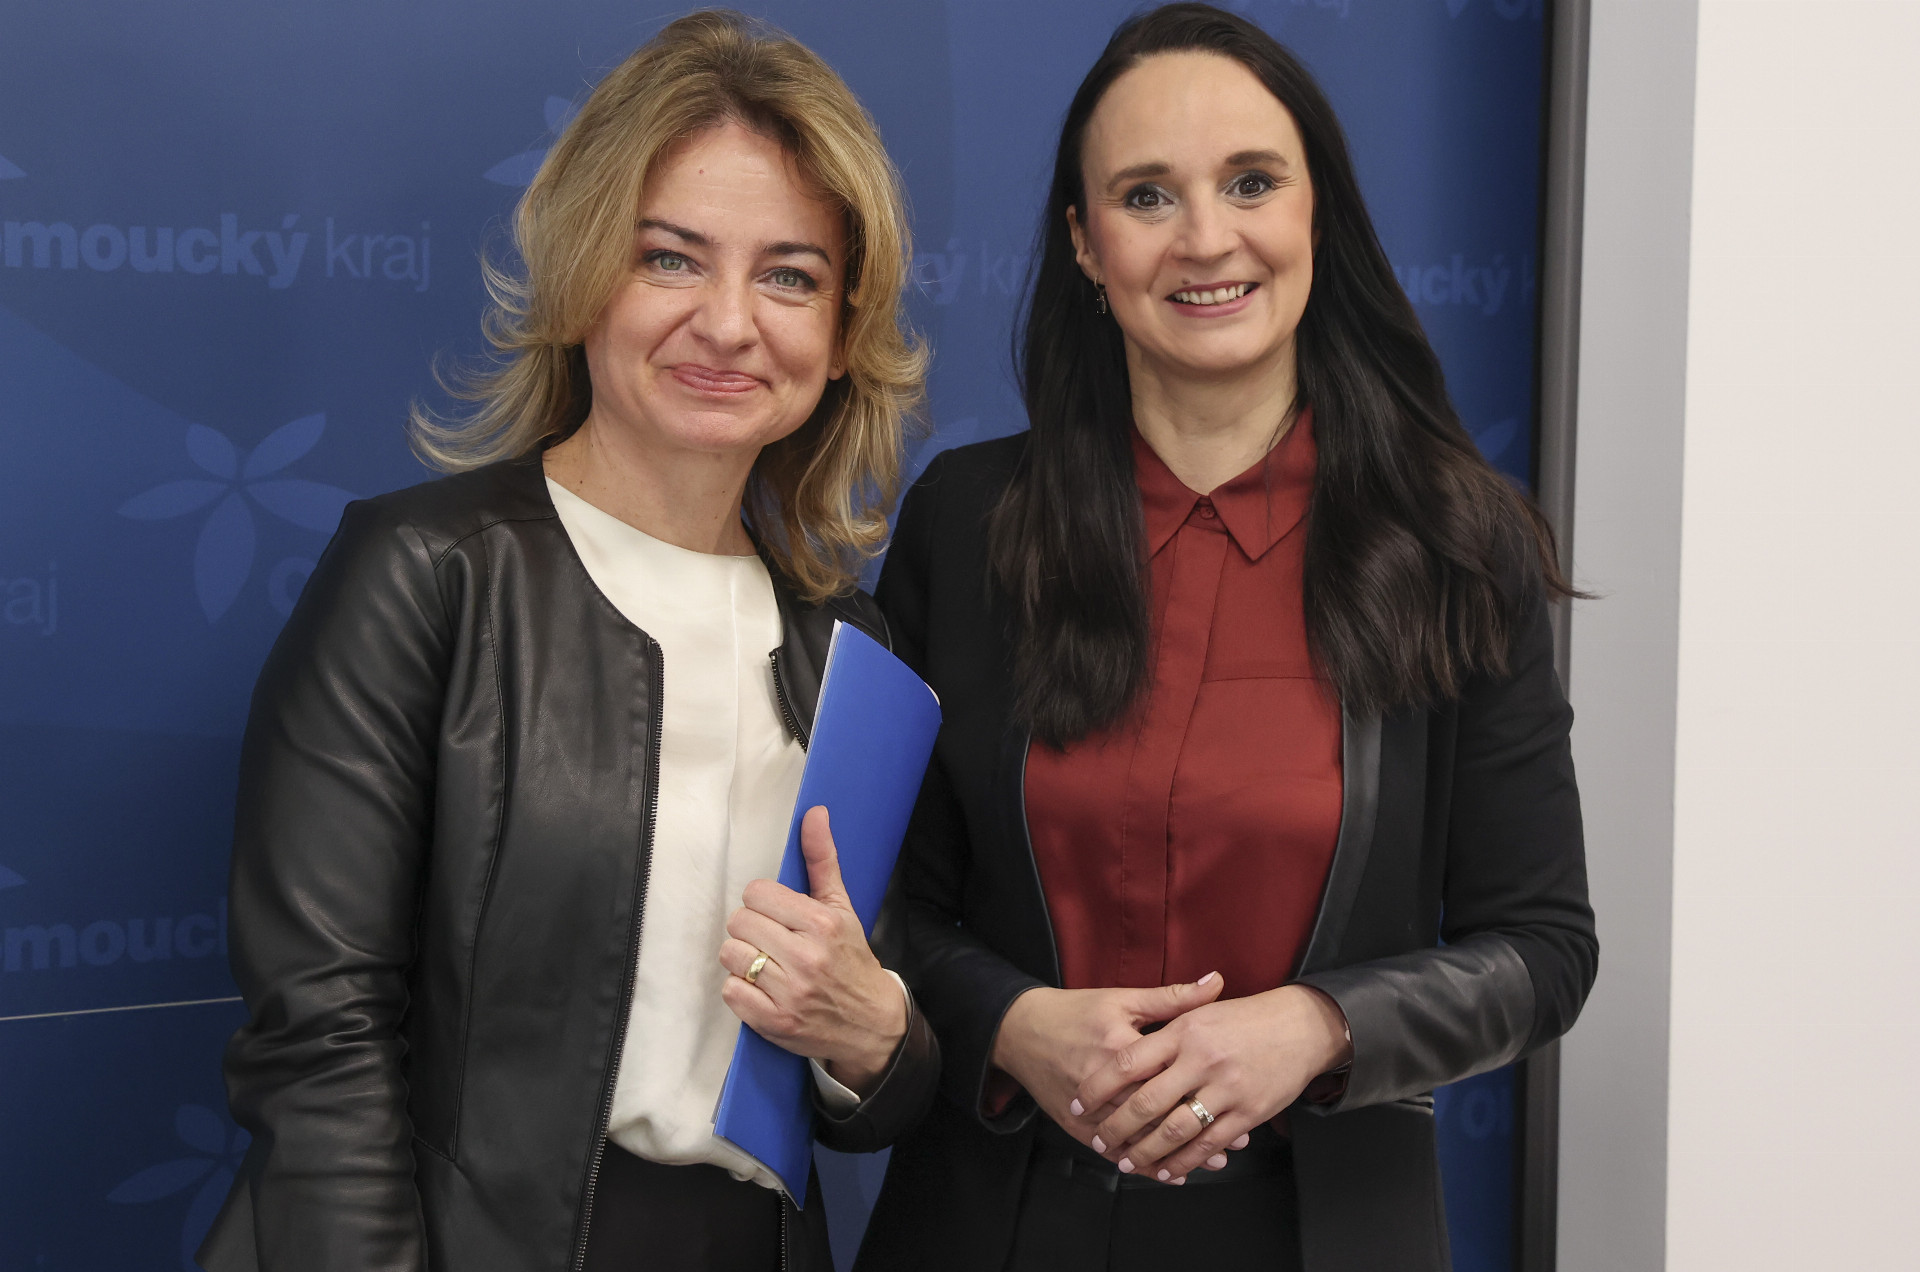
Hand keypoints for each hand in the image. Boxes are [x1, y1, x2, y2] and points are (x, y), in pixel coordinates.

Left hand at [719, 807, 906, 1095]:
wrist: (870, 1023)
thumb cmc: (851, 960)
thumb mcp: (842, 907)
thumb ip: (823, 860)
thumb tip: (814, 813)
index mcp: (822, 924)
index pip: (757, 893)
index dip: (762, 902)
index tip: (776, 914)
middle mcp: (806, 958)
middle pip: (739, 922)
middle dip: (751, 929)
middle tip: (770, 939)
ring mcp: (789, 993)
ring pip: (731, 955)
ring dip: (741, 959)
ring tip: (764, 963)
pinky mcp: (775, 1022)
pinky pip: (730, 992)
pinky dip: (740, 990)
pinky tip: (761, 988)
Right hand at [989, 973, 1227, 1152]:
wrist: (1020, 1031)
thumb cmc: (1075, 1012)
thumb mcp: (1122, 998)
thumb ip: (1171, 998)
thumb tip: (1216, 982)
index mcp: (1120, 1048)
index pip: (1167, 1076)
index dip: (1202, 1092)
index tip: (1236, 1099)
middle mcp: (1105, 1085)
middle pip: (1156, 1115)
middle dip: (1196, 1130)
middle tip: (1234, 1144)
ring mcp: (1089, 1111)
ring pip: (1138, 1140)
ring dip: (1175, 1153)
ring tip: (1212, 1161)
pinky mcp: (1076, 1126)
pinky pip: (1113, 1151)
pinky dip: (1142, 1164)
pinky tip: (1168, 1173)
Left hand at [1077, 984, 1351, 1182]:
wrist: (1301, 1026)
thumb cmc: (1246, 1018)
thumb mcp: (1200, 1011)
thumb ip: (1164, 1023)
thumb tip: (1124, 1040)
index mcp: (1184, 1031)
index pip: (1130, 1062)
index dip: (1101, 1087)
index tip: (1081, 1102)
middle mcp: (1202, 1060)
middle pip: (1147, 1102)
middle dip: (1117, 1127)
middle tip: (1099, 1140)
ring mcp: (1226, 1089)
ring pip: (1175, 1130)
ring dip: (1146, 1152)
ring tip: (1126, 1161)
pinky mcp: (1247, 1113)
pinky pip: (1208, 1145)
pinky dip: (1184, 1162)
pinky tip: (1167, 1170)